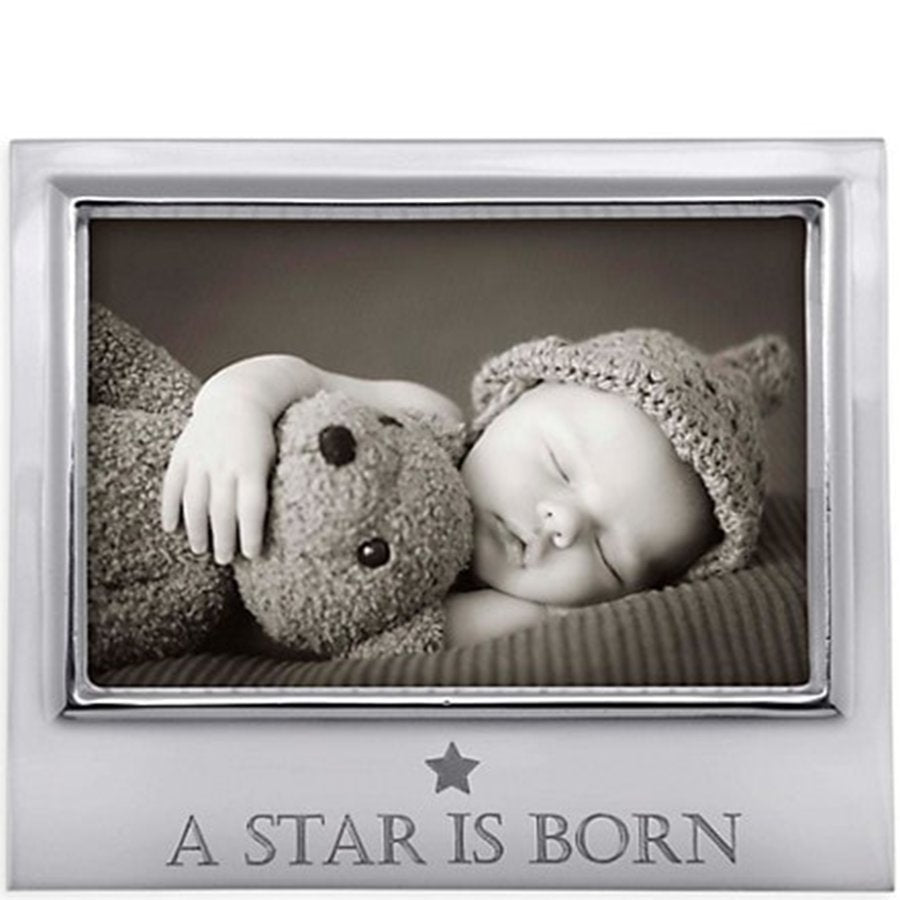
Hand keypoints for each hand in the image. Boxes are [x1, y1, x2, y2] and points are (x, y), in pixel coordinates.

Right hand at [161, 398, 275, 563]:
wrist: (236, 400)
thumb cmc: (261, 437)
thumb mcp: (273, 458)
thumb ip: (268, 487)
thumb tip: (283, 523)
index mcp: (252, 466)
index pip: (251, 507)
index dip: (251, 533)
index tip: (252, 555)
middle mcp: (224, 464)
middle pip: (221, 509)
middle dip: (223, 539)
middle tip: (224, 559)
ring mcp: (200, 458)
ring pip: (194, 501)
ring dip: (196, 529)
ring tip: (201, 549)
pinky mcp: (182, 454)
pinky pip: (172, 484)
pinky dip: (169, 507)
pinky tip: (171, 528)